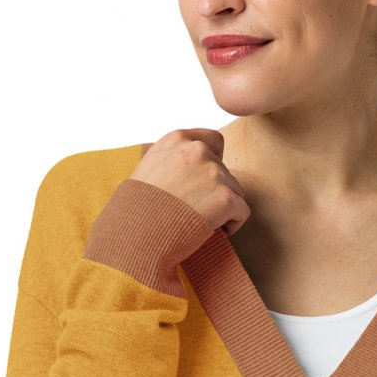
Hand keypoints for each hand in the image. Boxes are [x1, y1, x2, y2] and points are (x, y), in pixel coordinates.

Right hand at [132, 128, 252, 236]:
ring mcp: (213, 172)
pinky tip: (210, 232)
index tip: (200, 184)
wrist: (135, 236)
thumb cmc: (135, 211)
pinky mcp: (225, 197)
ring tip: (197, 222)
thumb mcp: (148, 169)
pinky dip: (231, 225)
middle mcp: (197, 149)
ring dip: (223, 209)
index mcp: (176, 139)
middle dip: (214, 191)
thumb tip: (193, 171)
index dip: (212, 163)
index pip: (213, 141)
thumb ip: (174, 160)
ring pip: (235, 191)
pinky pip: (242, 212)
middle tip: (192, 211)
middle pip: (225, 170)